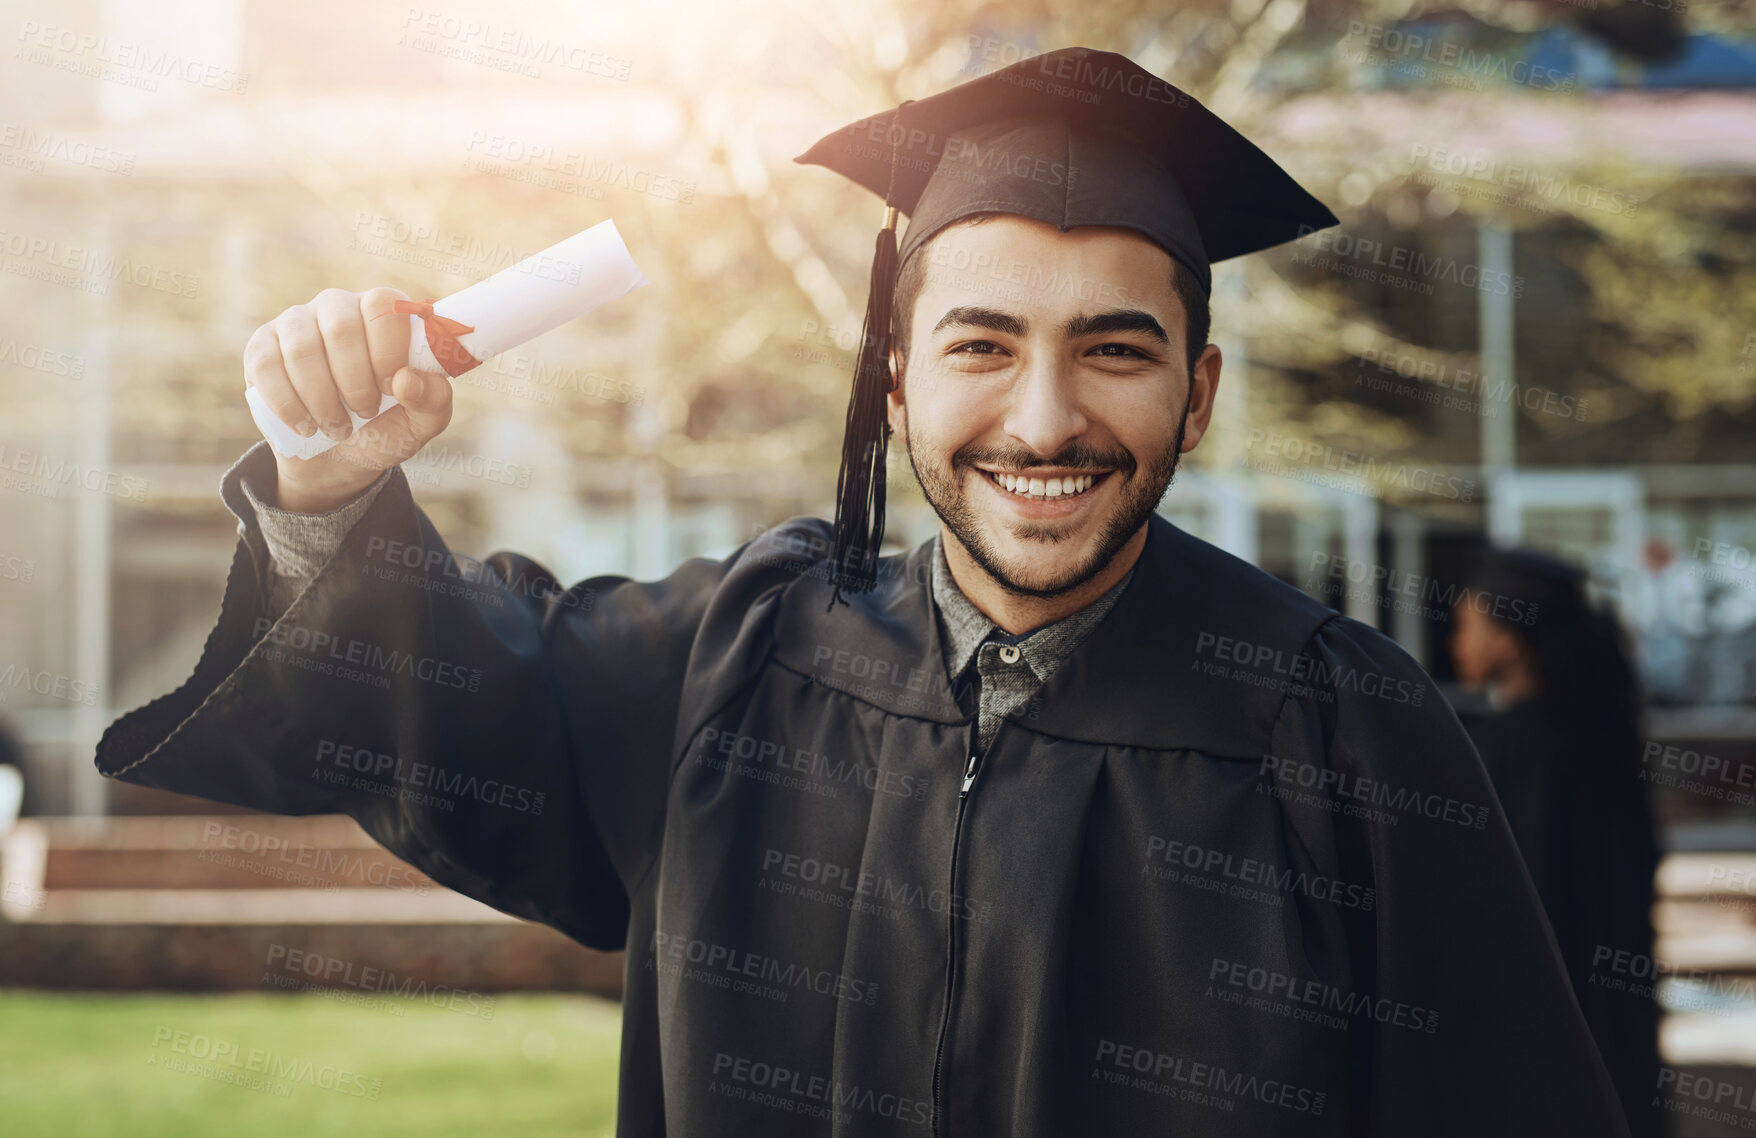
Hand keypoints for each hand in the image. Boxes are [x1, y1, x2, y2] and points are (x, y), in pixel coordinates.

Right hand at [243, 286, 453, 512]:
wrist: (336, 458)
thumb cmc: (384, 428)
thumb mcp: (420, 422)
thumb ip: (433, 401)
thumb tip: (408, 379)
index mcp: (383, 314)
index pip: (384, 305)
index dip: (388, 350)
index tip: (391, 388)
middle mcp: (338, 307)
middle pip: (341, 327)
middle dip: (355, 381)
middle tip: (365, 412)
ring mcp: (296, 323)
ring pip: (302, 349)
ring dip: (322, 399)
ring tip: (337, 427)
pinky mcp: (262, 346)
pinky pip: (266, 366)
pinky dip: (288, 405)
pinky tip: (306, 425)